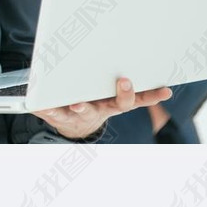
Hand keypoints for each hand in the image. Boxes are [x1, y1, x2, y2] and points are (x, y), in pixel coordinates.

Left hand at [34, 77, 171, 139]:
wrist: (73, 125)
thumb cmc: (93, 102)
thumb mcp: (112, 97)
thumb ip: (131, 89)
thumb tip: (159, 82)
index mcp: (115, 102)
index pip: (139, 98)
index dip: (152, 96)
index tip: (165, 90)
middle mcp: (103, 108)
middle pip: (119, 104)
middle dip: (124, 93)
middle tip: (126, 81)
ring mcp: (83, 113)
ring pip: (85, 110)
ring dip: (82, 106)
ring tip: (77, 103)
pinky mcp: (61, 116)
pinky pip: (52, 112)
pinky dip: (45, 108)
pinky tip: (40, 104)